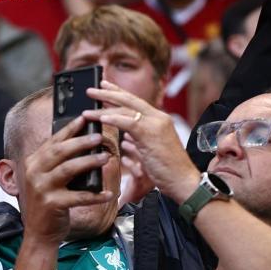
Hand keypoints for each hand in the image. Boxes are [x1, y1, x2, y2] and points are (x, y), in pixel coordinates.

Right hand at [18, 116, 113, 244]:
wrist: (39, 233)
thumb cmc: (48, 203)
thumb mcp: (47, 179)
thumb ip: (58, 163)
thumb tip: (84, 145)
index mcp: (33, 162)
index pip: (53, 141)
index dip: (69, 129)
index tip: (85, 118)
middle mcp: (34, 172)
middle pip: (60, 151)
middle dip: (81, 142)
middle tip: (99, 137)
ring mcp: (41, 188)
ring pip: (68, 169)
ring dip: (89, 162)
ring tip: (106, 157)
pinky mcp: (52, 204)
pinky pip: (78, 197)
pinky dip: (95, 195)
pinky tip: (109, 193)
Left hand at [85, 81, 200, 204]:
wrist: (183, 181)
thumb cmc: (167, 170)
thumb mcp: (150, 150)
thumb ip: (139, 139)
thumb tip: (125, 137)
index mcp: (158, 119)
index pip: (135, 102)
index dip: (118, 93)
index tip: (104, 87)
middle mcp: (158, 118)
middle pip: (129, 100)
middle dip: (108, 93)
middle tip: (91, 90)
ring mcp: (156, 124)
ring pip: (126, 110)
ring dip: (104, 109)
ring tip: (87, 111)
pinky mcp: (152, 134)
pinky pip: (129, 123)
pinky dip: (114, 119)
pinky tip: (102, 118)